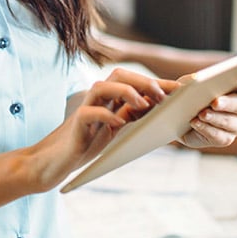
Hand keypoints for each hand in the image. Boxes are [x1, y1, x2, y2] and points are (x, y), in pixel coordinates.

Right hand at [26, 67, 164, 190]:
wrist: (55, 162)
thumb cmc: (86, 144)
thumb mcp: (115, 129)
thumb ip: (131, 115)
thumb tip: (160, 107)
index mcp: (109, 100)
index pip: (134, 82)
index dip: (157, 83)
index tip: (181, 88)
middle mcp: (97, 100)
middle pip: (118, 76)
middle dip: (143, 81)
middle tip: (163, 95)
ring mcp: (85, 110)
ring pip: (102, 86)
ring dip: (125, 91)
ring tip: (143, 103)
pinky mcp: (76, 125)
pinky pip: (89, 113)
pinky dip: (105, 115)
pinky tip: (119, 122)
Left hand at [176, 72, 236, 148]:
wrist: (180, 114)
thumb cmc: (191, 92)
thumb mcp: (187, 82)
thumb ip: (186, 81)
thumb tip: (180, 84)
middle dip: (230, 103)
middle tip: (215, 102)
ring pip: (234, 123)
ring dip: (217, 118)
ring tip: (202, 114)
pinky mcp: (225, 138)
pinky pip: (220, 137)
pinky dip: (207, 129)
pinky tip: (195, 123)